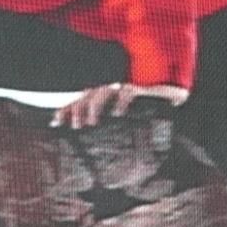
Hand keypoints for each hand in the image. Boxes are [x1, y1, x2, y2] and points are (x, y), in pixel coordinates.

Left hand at [52, 82, 187, 127]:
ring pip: (104, 91)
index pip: (81, 100)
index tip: (54, 123)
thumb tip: (85, 139)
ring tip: (93, 122)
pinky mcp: (142, 89)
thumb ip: (103, 129)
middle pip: (88, 95)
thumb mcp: (118, 124)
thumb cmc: (144, 115)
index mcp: (104, 97)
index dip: (66, 109)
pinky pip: (129, 92)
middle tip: (76, 126)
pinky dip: (122, 102)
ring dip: (96, 106)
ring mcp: (126, 87)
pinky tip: (118, 113)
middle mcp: (112, 90)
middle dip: (78, 109)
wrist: (172, 102)